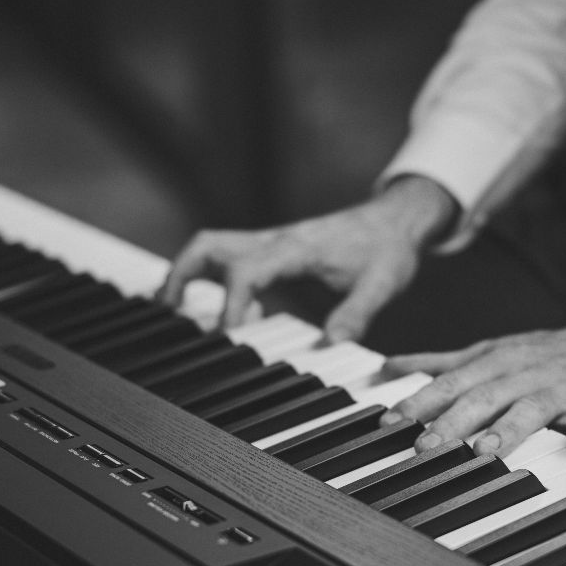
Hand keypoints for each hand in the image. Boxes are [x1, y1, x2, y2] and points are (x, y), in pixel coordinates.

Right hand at [159, 176, 456, 341]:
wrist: (395, 220)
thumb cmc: (387, 249)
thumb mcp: (382, 285)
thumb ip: (356, 315)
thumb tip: (332, 345)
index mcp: (296, 248)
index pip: (247, 270)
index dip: (229, 302)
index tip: (224, 335)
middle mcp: (275, 240)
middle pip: (209, 247)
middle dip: (182, 277)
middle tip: (171, 315)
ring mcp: (270, 241)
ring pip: (210, 247)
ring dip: (186, 274)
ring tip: (175, 311)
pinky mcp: (272, 248)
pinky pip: (227, 256)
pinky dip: (208, 276)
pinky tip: (218, 308)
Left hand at [379, 310, 565, 455]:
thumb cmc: (543, 355)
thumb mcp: (489, 352)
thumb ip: (440, 362)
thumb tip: (391, 366)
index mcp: (493, 363)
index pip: (448, 383)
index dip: (418, 402)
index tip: (388, 424)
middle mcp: (521, 374)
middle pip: (481, 397)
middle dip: (450, 422)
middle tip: (423, 447)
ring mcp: (559, 390)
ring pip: (530, 409)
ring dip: (507, 429)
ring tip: (484, 450)